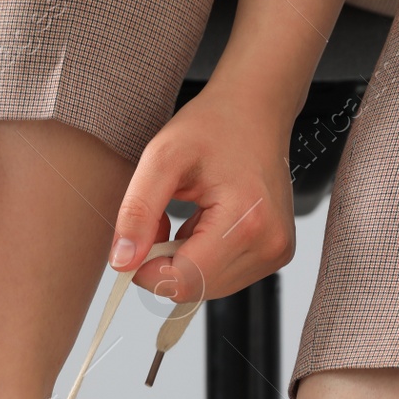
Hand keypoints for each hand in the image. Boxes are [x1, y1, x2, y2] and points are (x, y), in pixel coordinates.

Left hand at [109, 88, 295, 302]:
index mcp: (245, 222)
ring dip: (181, 261)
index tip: (137, 238)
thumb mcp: (162, 157)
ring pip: (204, 287)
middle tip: (161, 220)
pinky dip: (200, 258)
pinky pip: (220, 277)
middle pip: (193, 289)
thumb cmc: (213, 126)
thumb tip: (123, 262)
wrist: (254, 110)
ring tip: (186, 217)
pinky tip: (204, 224)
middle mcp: (269, 245)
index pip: (182, 282)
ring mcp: (275, 252)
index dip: (147, 270)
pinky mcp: (273, 254)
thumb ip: (137, 212)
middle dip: (164, 263)